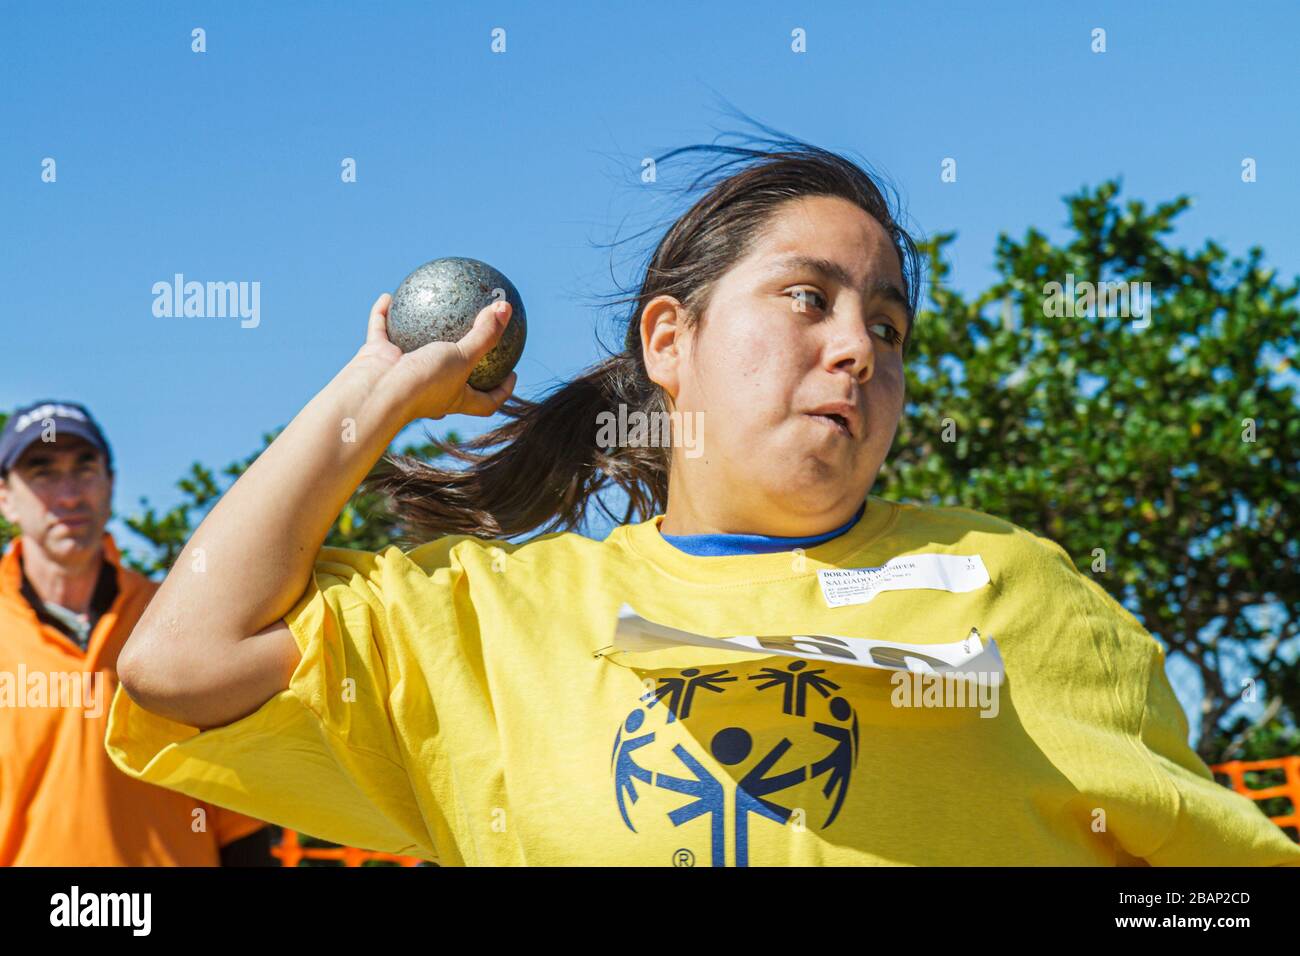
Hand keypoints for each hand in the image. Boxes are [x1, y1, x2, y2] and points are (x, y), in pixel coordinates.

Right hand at [347, 292, 517, 423]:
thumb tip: (506, 308)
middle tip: (474, 340)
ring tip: (431, 312)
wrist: (377, 394)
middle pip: (451, 379)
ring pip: (412, 352)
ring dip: (419, 335)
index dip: (501, 391)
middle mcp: (429, 390)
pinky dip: (382, 315)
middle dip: (460, 363)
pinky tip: (389, 297)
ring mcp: (402, 375)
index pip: (485, 402)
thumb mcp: (464, 358)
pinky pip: (380, 331)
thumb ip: (485, 335)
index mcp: (455, 398)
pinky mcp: (377, 359)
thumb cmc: (425, 382)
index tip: (512, 373)